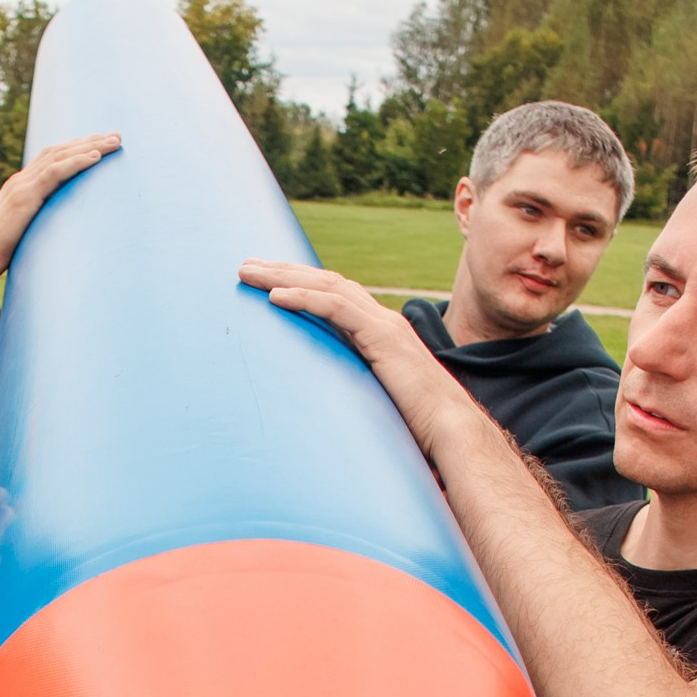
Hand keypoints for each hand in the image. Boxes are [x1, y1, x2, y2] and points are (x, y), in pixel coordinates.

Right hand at [0, 134, 119, 283]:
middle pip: (60, 151)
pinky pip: (55, 172)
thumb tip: (52, 237)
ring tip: (114, 142)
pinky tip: (96, 157)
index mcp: (20, 186)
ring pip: (60, 156)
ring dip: (90, 147)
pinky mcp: (25, 197)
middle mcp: (21, 180)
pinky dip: (77, 162)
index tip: (100, 145)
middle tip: (115, 136)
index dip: (76, 150)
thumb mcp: (20, 234)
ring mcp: (22, 186)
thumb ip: (35, 226)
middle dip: (89, 141)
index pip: (52, 158)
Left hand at [238, 258, 469, 458]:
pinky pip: (336, 307)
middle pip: (325, 281)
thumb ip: (352, 392)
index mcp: (380, 332)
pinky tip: (274, 296)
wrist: (451, 430)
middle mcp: (382, 320)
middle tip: (245, 266)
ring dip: (284, 277)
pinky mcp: (383, 337)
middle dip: (283, 270)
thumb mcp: (374, 401)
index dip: (300, 284)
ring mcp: (384, 325)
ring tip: (248, 273)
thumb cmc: (417, 427)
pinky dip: (304, 298)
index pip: (334, 295)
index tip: (265, 281)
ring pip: (327, 285)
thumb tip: (324, 411)